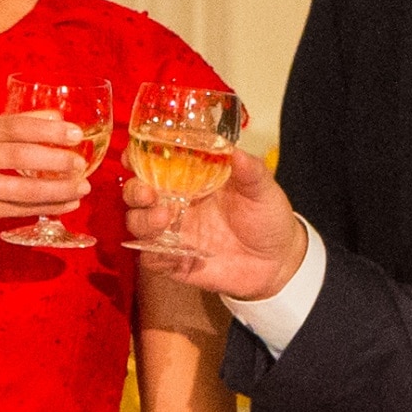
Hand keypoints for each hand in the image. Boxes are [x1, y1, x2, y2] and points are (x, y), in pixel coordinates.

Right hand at [0, 112, 90, 252]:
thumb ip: (3, 130)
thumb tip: (53, 116)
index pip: (14, 125)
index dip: (48, 128)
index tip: (75, 131)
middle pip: (21, 154)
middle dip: (57, 158)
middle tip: (82, 162)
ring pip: (23, 186)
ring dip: (57, 188)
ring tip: (82, 187)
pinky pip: (17, 209)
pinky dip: (45, 207)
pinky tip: (66, 205)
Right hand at [122, 148, 306, 298]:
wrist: (278, 262)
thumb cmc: (268, 218)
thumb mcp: (263, 190)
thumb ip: (249, 170)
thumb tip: (234, 150)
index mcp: (192, 179)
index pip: (155, 163)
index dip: (138, 157)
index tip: (133, 155)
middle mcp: (177, 204)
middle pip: (138, 193)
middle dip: (135, 190)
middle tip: (148, 193)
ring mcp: (174, 233)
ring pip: (138, 224)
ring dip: (143, 220)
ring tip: (165, 218)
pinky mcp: (175, 261)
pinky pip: (151, 259)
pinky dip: (153, 255)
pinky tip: (171, 253)